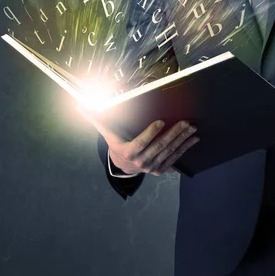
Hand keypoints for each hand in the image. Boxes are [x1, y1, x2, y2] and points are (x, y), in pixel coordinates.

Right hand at [78, 108, 199, 175]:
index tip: (161, 121)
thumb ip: (96, 119)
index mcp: (128, 152)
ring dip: (182, 140)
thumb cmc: (117, 144)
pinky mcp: (160, 170)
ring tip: (192, 128)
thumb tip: (80, 106)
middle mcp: (141, 162)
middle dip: (174, 134)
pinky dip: (185, 149)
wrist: (123, 166)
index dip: (150, 133)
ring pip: (169, 151)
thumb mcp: (107, 133)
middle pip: (159, 146)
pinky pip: (175, 158)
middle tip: (185, 122)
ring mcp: (152, 167)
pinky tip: (194, 139)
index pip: (141, 143)